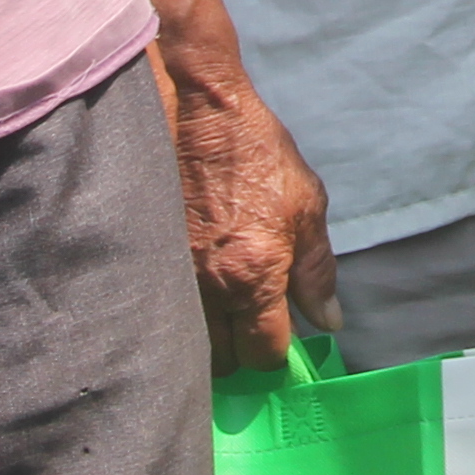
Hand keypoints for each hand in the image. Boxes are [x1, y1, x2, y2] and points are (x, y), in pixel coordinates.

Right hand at [164, 47, 333, 369]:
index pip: (264, 352)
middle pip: (221, 361)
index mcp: (254, 275)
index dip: (276, 353)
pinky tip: (194, 297)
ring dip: (208, 340)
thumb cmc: (259, 154)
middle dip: (239, 353)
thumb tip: (328, 320)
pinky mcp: (147, 262)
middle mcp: (208, 286)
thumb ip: (317, 270)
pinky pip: (163, 312)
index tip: (280, 339)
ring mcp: (173, 277)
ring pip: (188, 344)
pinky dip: (180, 316)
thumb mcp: (306, 205)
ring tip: (223, 315)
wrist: (201, 113)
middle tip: (250, 327)